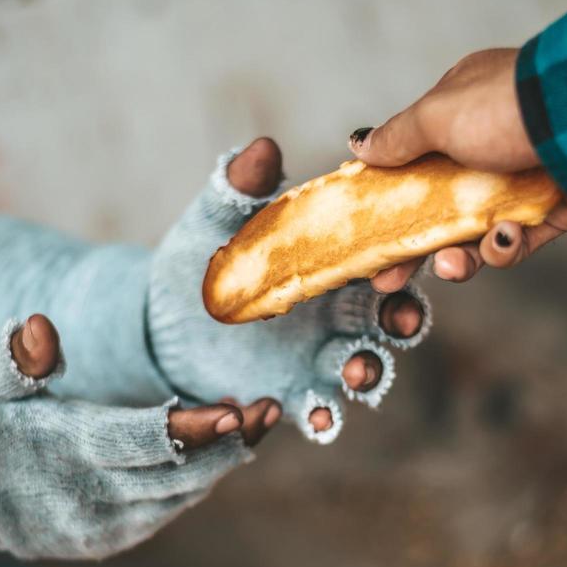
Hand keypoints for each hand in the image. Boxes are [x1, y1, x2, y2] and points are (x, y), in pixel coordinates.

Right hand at [0, 315, 274, 562]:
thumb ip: (16, 359)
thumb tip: (41, 326)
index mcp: (67, 452)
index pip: (143, 441)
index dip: (193, 427)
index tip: (235, 405)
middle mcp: (93, 499)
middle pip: (179, 474)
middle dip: (229, 442)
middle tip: (269, 407)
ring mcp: (105, 528)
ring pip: (181, 496)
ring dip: (222, 461)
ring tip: (258, 420)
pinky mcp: (111, 542)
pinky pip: (168, 510)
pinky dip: (197, 481)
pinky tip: (222, 448)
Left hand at [148, 140, 431, 442]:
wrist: (160, 320)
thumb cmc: (203, 261)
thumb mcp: (217, 222)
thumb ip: (241, 188)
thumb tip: (262, 149)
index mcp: (337, 263)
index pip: (388, 258)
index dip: (407, 262)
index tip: (402, 265)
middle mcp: (343, 313)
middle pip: (395, 317)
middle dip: (404, 321)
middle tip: (397, 323)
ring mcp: (323, 359)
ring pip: (367, 368)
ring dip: (370, 373)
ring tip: (355, 376)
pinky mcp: (296, 396)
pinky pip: (323, 412)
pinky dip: (327, 417)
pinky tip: (317, 417)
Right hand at [348, 48, 566, 291]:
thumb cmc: (507, 110)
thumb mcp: (437, 116)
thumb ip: (397, 138)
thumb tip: (360, 145)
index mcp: (462, 111)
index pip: (416, 158)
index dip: (390, 196)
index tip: (368, 230)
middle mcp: (492, 144)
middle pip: (441, 205)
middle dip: (415, 246)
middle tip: (388, 278)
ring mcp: (523, 179)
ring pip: (477, 231)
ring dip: (460, 255)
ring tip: (452, 266)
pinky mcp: (554, 211)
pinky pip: (518, 241)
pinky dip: (505, 247)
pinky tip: (503, 241)